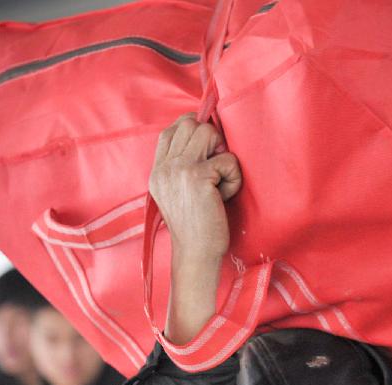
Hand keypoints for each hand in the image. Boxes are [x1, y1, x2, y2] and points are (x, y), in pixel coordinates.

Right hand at [149, 113, 240, 260]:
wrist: (196, 254)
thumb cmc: (197, 226)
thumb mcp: (180, 192)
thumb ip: (184, 166)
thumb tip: (208, 133)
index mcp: (157, 170)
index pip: (172, 128)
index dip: (194, 129)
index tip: (209, 151)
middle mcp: (164, 166)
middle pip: (191, 124)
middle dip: (212, 140)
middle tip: (217, 169)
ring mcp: (178, 169)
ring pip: (208, 132)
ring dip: (223, 156)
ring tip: (220, 182)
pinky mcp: (197, 176)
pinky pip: (228, 160)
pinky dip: (234, 179)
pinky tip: (224, 197)